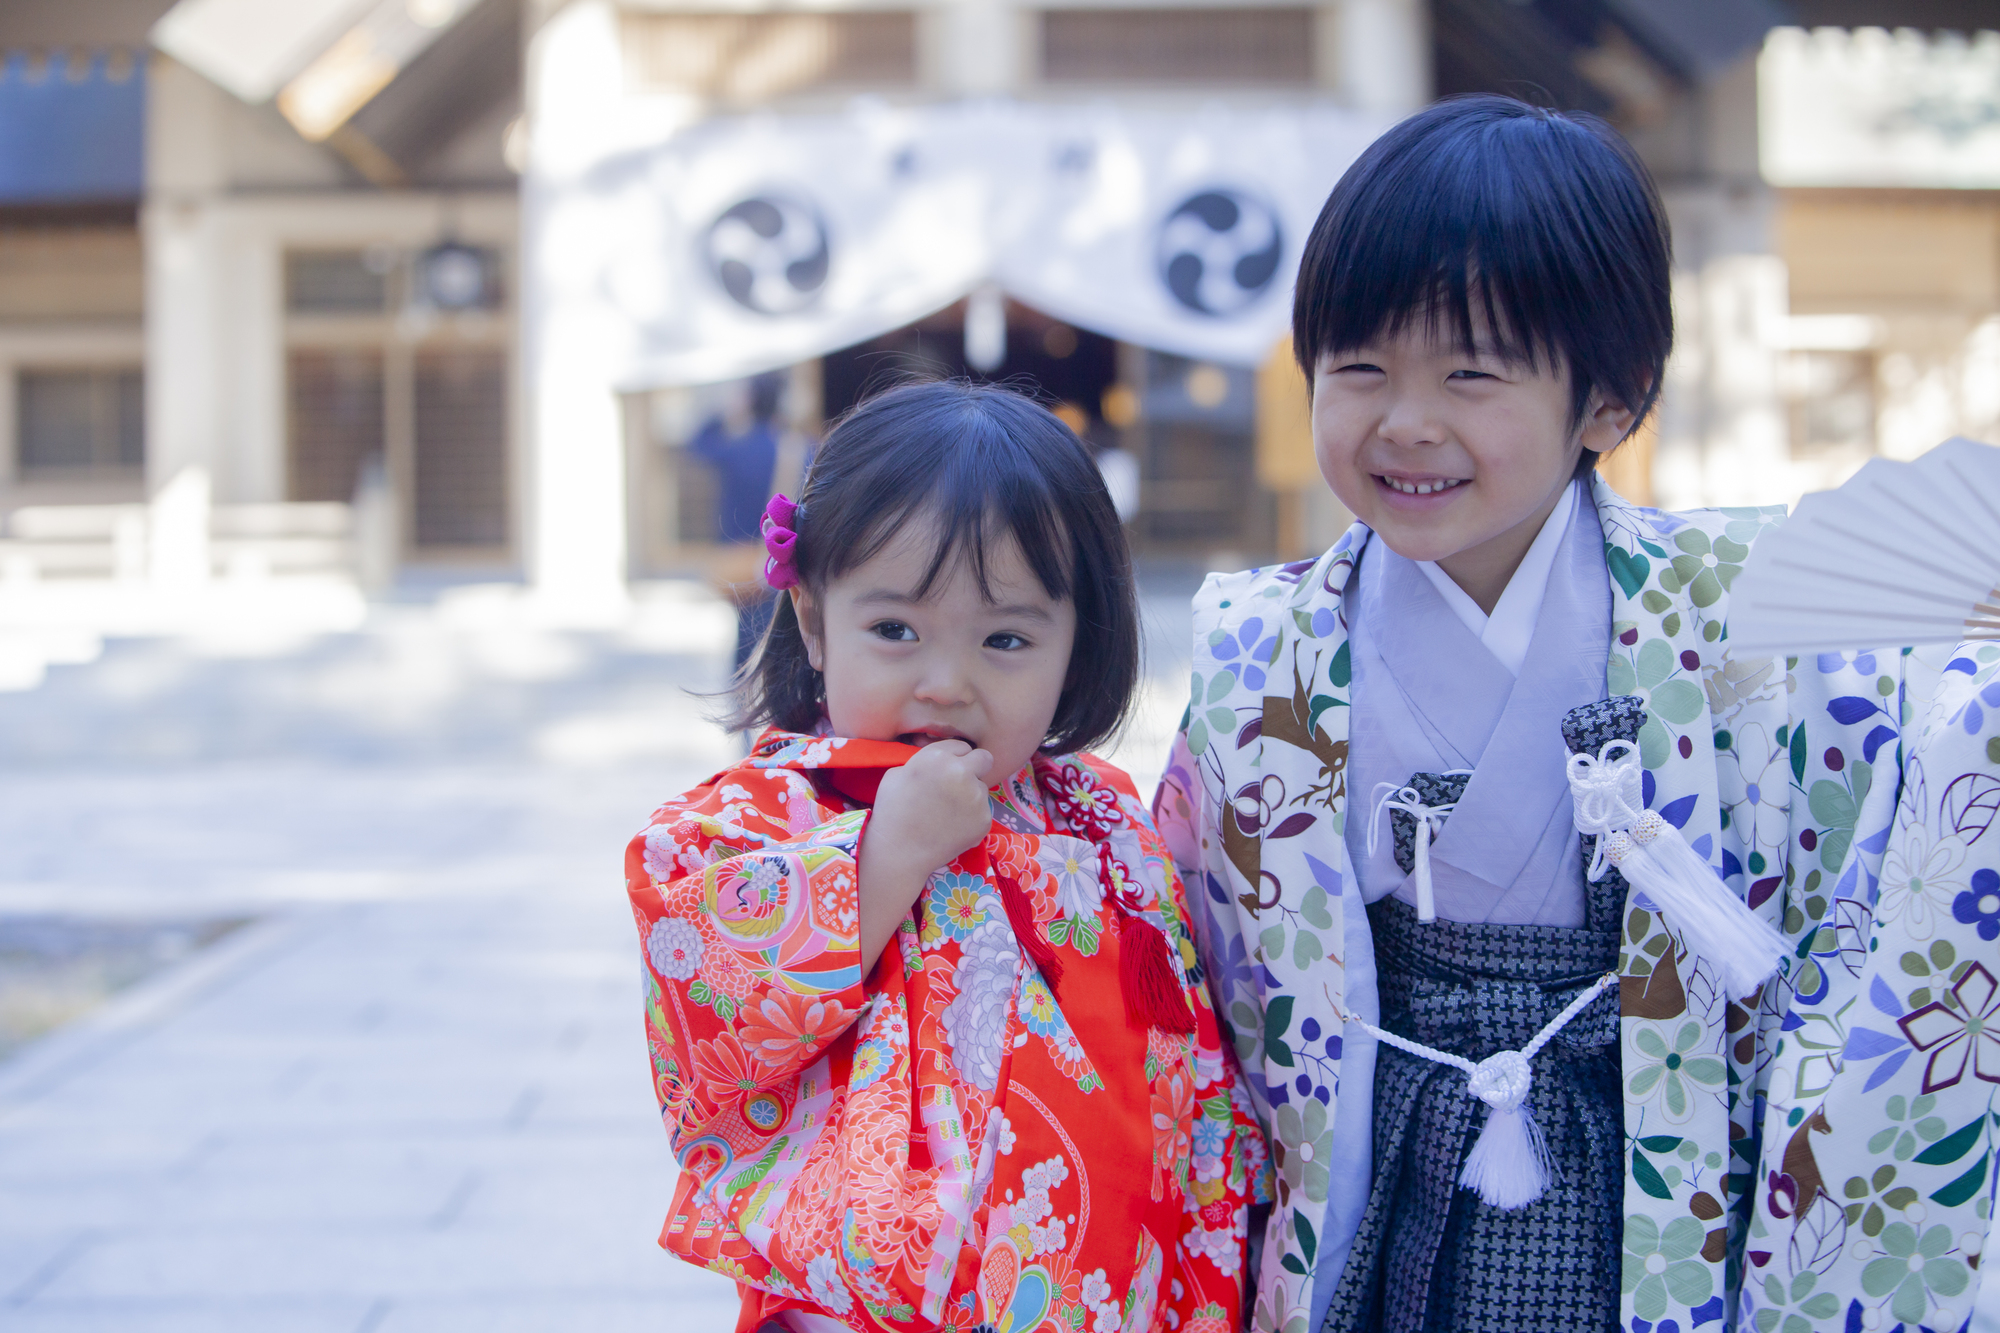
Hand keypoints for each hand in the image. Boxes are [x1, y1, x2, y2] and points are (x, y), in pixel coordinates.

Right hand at [855, 741, 993, 975]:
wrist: (894, 859)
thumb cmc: (887, 820)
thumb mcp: (896, 780)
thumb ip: (921, 764)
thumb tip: (937, 751)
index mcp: (930, 760)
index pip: (959, 746)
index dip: (954, 760)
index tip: (944, 775)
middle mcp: (955, 774)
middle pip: (980, 760)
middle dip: (971, 772)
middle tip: (953, 795)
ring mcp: (972, 799)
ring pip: (983, 789)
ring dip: (971, 799)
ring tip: (944, 819)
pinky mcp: (982, 822)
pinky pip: (983, 814)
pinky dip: (972, 822)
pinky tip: (949, 834)